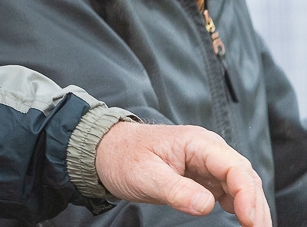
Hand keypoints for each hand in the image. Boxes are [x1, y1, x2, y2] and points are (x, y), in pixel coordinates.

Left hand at [95, 121, 269, 225]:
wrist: (105, 151)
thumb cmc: (122, 156)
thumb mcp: (144, 175)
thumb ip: (176, 190)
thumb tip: (206, 206)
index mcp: (196, 142)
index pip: (234, 166)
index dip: (246, 193)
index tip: (249, 219)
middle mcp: (207, 149)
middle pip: (244, 176)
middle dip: (256, 204)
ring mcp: (207, 162)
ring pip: (241, 184)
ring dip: (252, 206)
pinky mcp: (203, 176)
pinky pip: (229, 190)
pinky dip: (240, 205)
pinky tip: (243, 219)